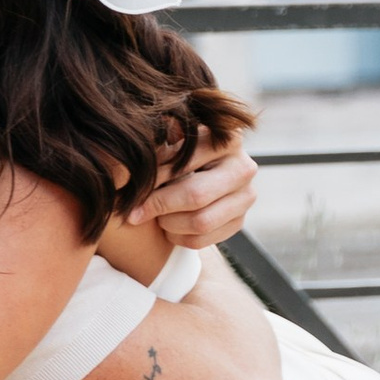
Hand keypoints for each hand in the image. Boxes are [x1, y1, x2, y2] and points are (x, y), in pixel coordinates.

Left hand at [138, 129, 255, 250]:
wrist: (207, 170)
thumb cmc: (184, 152)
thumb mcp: (175, 140)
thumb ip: (161, 145)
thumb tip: (137, 159)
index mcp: (229, 139)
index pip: (187, 162)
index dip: (156, 177)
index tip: (133, 187)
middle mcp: (244, 168)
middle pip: (196, 195)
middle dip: (160, 205)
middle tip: (135, 212)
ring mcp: (246, 198)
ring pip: (200, 222)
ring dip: (168, 223)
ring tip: (154, 215)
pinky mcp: (239, 222)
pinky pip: (202, 240)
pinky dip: (177, 237)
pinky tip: (167, 225)